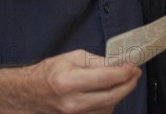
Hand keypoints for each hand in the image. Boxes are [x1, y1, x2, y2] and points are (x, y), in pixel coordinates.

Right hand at [22, 49, 141, 112]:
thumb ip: (96, 61)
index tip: (133, 66)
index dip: (124, 72)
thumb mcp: (71, 57)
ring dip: (120, 93)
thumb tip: (118, 63)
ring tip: (122, 80)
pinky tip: (110, 92)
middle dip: (128, 83)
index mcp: (70, 81)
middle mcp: (74, 103)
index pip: (106, 78)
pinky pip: (102, 113)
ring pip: (110, 106)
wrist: (31, 93)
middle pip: (112, 96)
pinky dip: (110, 102)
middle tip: (135, 73)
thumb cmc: (50, 72)